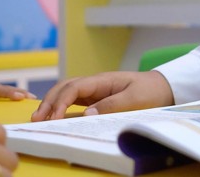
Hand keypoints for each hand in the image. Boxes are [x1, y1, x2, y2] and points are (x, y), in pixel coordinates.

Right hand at [31, 70, 173, 120]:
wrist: (164, 87)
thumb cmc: (151, 91)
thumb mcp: (134, 99)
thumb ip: (111, 105)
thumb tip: (85, 114)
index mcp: (103, 80)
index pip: (74, 88)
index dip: (60, 102)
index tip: (53, 118)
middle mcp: (95, 83)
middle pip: (65, 87)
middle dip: (48, 101)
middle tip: (36, 119)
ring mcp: (95, 89)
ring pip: (67, 92)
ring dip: (52, 103)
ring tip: (38, 118)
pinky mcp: (97, 97)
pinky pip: (75, 100)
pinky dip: (61, 106)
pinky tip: (54, 116)